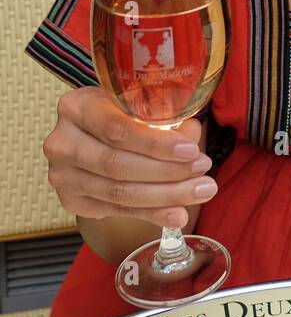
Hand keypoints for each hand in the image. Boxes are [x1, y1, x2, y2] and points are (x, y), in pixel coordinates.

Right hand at [43, 86, 216, 229]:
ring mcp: (63, 175)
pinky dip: (151, 213)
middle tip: (202, 172)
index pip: (117, 129)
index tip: (190, 151)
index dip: (155, 143)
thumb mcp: (136, 103)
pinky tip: (176, 213)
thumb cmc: (119, 113)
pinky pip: (116, 210)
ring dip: (165, 196)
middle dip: (167, 172)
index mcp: (76, 107)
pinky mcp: (72, 201)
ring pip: (118, 192)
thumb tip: (191, 135)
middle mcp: (62, 142)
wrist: (91, 134)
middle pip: (118, 164)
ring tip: (199, 191)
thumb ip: (164, 117)